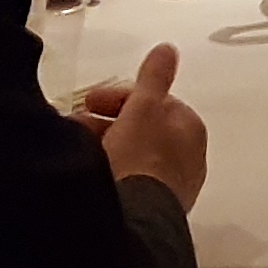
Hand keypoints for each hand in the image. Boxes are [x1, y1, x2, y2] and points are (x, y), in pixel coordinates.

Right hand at [74, 40, 206, 203]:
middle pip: (142, 128)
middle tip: (78, 126)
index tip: (90, 101)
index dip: (119, 97)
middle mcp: (188, 157)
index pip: (153, 101)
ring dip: (105, 146)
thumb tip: (168, 50)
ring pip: (133, 154)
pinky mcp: (153, 207)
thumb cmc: (140, 159)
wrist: (134, 217)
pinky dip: (110, 169)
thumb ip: (153, 77)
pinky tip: (91, 172)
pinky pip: (129, 178)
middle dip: (107, 123)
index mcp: (189, 127)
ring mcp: (172, 184)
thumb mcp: (142, 109)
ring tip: (78, 150)